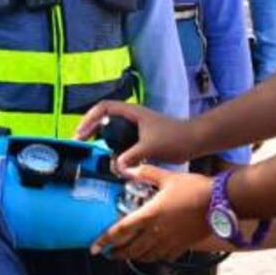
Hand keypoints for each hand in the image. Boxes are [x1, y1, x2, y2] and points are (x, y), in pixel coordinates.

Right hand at [74, 101, 195, 173]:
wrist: (194, 141)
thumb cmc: (174, 138)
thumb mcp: (150, 147)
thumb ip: (131, 156)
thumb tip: (115, 166)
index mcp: (132, 112)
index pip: (104, 107)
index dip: (89, 118)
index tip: (82, 133)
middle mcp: (132, 117)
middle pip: (105, 116)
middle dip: (91, 127)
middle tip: (81, 141)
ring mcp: (137, 127)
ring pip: (113, 128)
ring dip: (101, 137)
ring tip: (92, 148)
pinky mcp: (142, 137)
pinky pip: (122, 139)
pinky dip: (113, 146)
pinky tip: (111, 158)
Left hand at [90, 166, 212, 259]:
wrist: (220, 203)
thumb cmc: (193, 188)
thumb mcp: (167, 176)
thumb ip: (146, 173)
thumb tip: (128, 168)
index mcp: (149, 215)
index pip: (120, 231)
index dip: (104, 241)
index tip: (94, 248)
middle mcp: (156, 233)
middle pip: (130, 249)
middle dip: (117, 253)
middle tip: (109, 254)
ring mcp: (169, 242)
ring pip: (146, 256)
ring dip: (134, 257)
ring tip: (127, 255)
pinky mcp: (182, 246)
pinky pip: (164, 256)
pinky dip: (155, 257)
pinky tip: (154, 254)